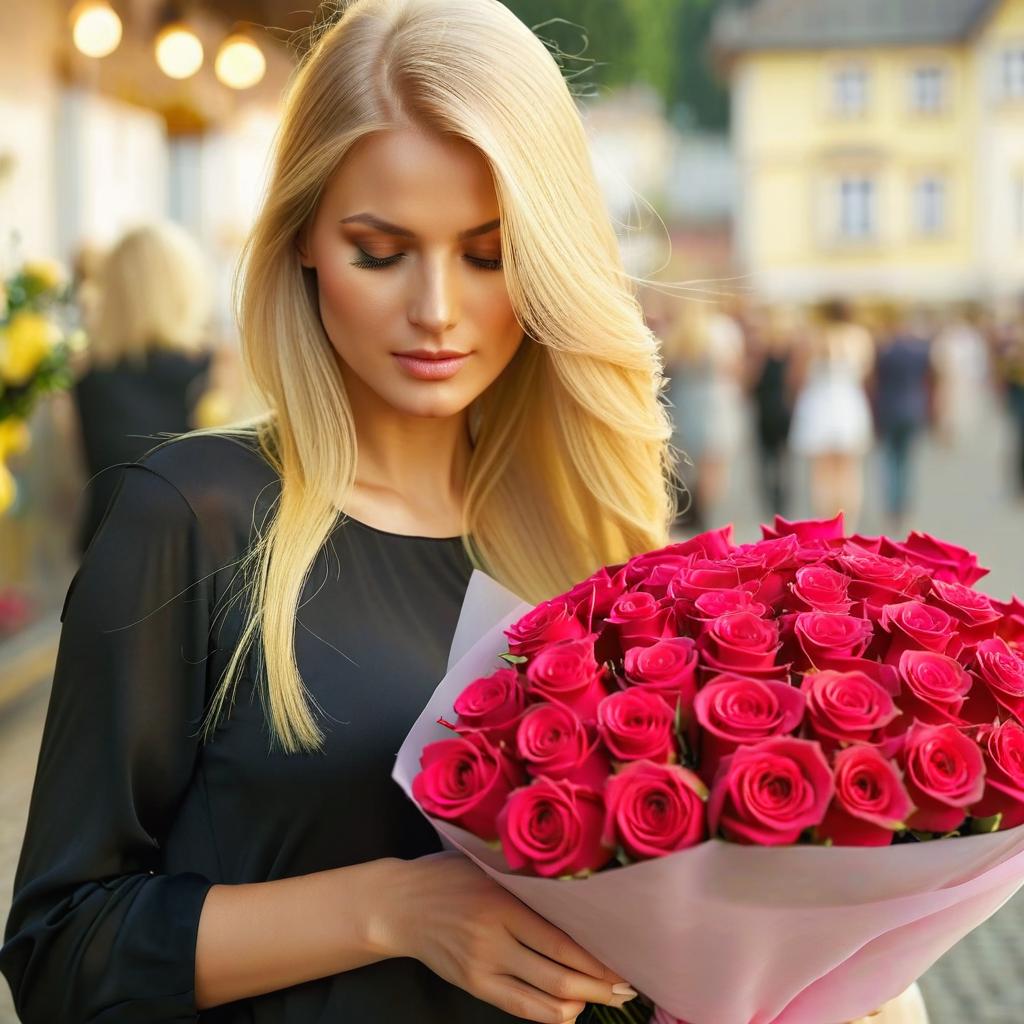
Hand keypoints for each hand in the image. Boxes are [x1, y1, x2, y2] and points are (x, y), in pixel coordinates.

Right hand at [372, 851, 637, 1022]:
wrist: (399, 905)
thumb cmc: (449, 876)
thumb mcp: (488, 866)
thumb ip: (525, 883)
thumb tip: (576, 895)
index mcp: (502, 901)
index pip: (560, 939)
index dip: (596, 957)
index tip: (625, 961)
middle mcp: (494, 937)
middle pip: (558, 973)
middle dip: (599, 985)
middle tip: (628, 987)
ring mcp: (482, 965)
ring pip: (543, 996)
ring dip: (581, 1002)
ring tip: (608, 999)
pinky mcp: (472, 984)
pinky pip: (518, 1006)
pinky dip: (549, 1013)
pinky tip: (570, 1010)